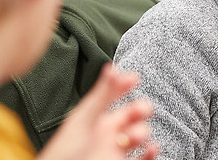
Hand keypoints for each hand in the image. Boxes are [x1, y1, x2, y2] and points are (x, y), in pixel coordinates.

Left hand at [38, 63, 158, 159]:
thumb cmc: (65, 152)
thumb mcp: (85, 120)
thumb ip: (102, 95)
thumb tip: (113, 66)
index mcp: (95, 117)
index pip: (113, 96)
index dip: (125, 85)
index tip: (135, 77)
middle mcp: (107, 132)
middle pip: (131, 114)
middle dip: (140, 109)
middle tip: (142, 108)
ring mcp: (115, 150)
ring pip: (139, 135)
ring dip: (143, 131)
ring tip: (134, 135)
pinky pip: (143, 159)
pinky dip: (151, 153)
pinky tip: (151, 148)